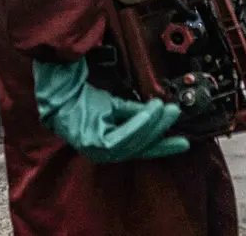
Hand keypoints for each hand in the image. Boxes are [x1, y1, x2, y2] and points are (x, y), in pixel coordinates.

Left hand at [33, 60, 190, 163]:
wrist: (61, 90)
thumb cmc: (84, 99)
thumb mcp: (115, 107)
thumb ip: (135, 114)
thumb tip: (158, 112)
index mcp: (110, 147)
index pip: (141, 149)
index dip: (163, 146)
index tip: (184, 142)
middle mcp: (104, 154)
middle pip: (139, 146)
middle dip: (160, 130)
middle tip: (175, 113)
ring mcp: (97, 151)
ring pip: (132, 142)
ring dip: (151, 125)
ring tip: (163, 109)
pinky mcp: (92, 144)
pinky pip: (121, 137)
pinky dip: (137, 125)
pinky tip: (148, 113)